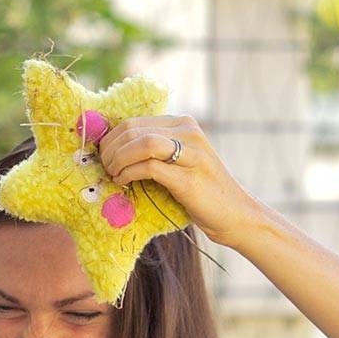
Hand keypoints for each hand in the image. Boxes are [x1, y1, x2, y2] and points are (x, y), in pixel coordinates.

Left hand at [95, 115, 268, 247]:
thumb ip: (156, 149)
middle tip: (106, 168)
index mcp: (184, 124)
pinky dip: (129, 173)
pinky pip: (150, 167)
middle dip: (111, 149)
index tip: (103, 156)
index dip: (111, 138)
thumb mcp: (179, 161)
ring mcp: (191, 154)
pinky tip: (124, 181)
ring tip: (114, 174)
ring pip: (141, 143)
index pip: (135, 122)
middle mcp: (189, 132)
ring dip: (118, 159)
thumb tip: (115, 149)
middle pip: (134, 130)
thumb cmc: (202, 192)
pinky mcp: (188, 179)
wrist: (235, 215)